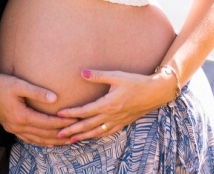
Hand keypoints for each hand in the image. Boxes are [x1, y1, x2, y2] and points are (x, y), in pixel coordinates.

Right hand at [0, 73, 73, 145]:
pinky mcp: (12, 129)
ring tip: (68, 141)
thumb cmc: (0, 85)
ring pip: (38, 140)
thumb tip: (55, 99)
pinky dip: (41, 142)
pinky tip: (49, 142)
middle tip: (78, 134)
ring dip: (54, 141)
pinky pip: (29, 139)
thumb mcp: (18, 84)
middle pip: (44, 135)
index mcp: (21, 116)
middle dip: (62, 135)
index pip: (47, 123)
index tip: (76, 120)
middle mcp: (18, 126)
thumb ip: (37, 92)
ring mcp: (14, 129)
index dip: (62, 123)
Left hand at [55, 68, 172, 142]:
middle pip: (88, 125)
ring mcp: (117, 121)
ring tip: (71, 139)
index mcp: (108, 104)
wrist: (155, 93)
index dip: (71, 114)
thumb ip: (98, 76)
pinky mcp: (123, 123)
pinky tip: (91, 137)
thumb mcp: (116, 76)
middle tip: (58, 134)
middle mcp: (111, 116)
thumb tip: (81, 73)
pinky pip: (107, 133)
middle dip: (72, 130)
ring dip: (82, 136)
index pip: (85, 111)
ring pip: (96, 132)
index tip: (59, 115)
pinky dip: (97, 136)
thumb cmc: (135, 82)